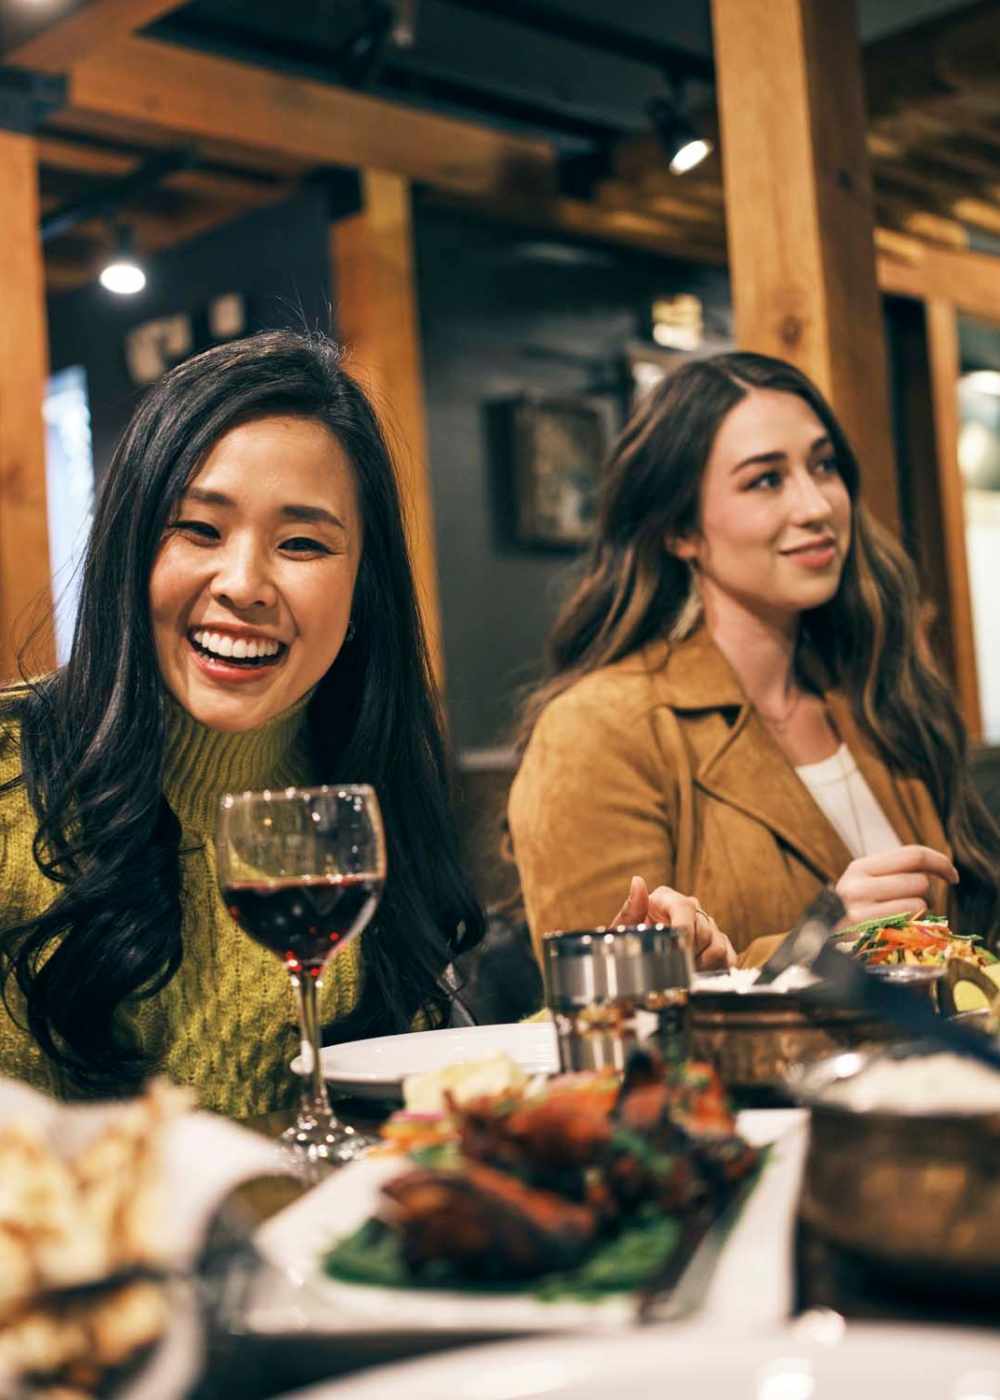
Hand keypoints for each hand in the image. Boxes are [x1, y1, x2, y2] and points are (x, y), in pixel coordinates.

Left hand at [613, 875, 735, 969]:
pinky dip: (715, 970)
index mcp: (668, 899)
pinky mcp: (720, 943)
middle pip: (703, 932)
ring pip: (717, 948)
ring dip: (701, 965)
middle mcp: (691, 908)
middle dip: (689, 954)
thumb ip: (631, 910)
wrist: (637, 958)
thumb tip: (637, 881)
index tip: (678, 950)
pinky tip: (698, 973)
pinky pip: (728, 958)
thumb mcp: (625, 929)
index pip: (685, 909)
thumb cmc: (632, 942)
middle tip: (673, 967)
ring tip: (682, 971)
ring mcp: (708, 925)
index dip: (685, 931)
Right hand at [835, 844, 958, 926]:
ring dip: (922, 911)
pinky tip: (902, 930)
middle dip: (927, 893)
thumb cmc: (859, 912)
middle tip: (917, 904)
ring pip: (919, 902)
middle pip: (920, 881)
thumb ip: (896, 871)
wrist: (828, 944)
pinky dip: (915, 926)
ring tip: (906, 918)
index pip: (912, 855)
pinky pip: (911, 922)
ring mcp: (860, 912)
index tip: (952, 875)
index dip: (939, 862)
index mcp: (859, 867)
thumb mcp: (868, 885)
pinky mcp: (869, 934)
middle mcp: (856, 886)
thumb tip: (940, 867)